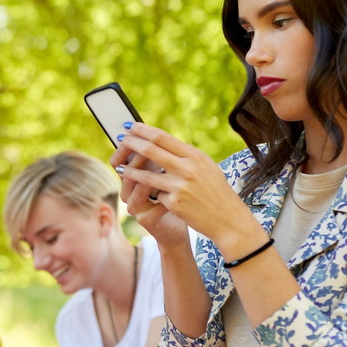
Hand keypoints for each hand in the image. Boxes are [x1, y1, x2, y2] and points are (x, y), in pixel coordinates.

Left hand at [110, 123, 254, 249]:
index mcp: (195, 156)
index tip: (130, 127)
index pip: (162, 137)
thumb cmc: (216, 192)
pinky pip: (155, 195)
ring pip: (146, 175)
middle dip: (131, 144)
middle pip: (151, 150)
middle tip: (120, 141)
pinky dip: (150, 193)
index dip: (143, 131)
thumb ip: (186, 157)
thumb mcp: (206, 167)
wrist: (228, 219)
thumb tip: (162, 144)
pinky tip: (144, 194)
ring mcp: (180, 186)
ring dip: (129, 171)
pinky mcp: (175, 203)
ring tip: (118, 167)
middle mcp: (188, 168)